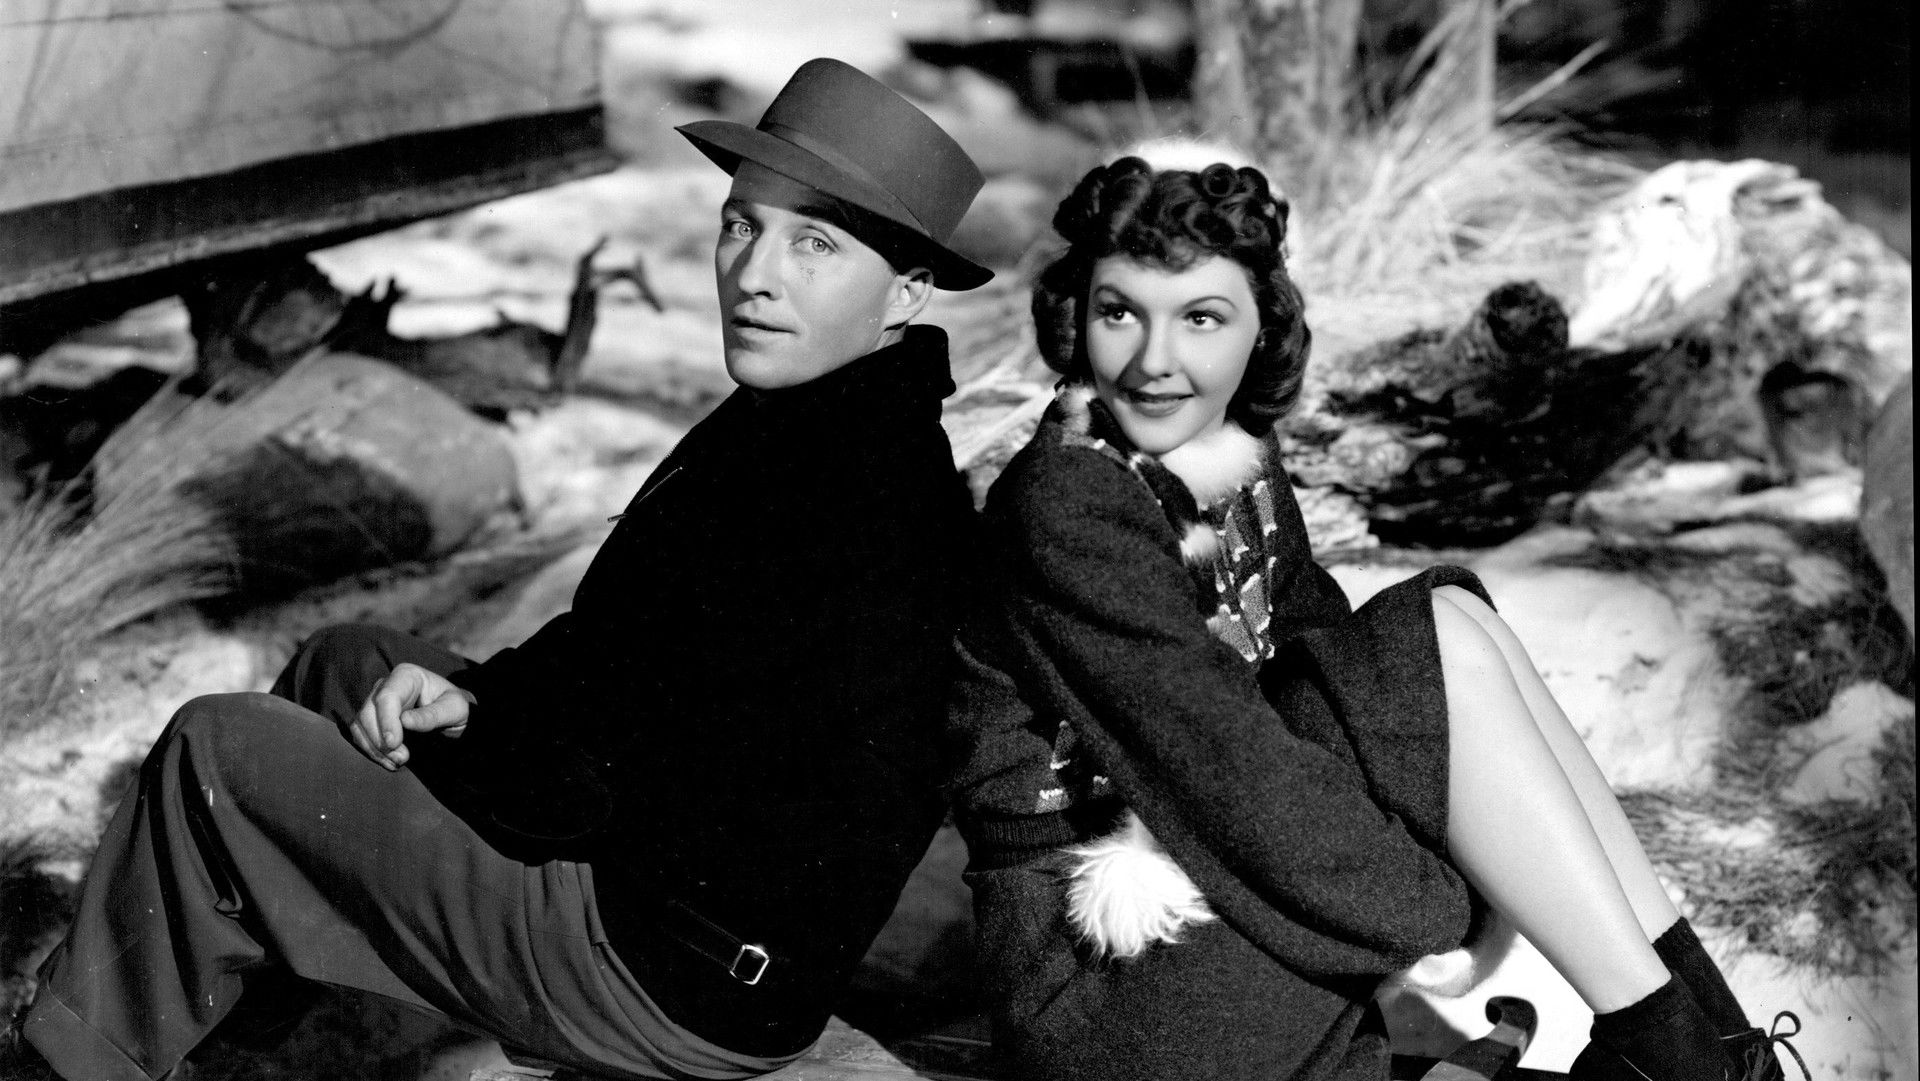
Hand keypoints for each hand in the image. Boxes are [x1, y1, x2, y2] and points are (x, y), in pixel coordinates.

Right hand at [349, 663, 474, 770]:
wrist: (449, 716)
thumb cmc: (452, 707)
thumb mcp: (453, 709)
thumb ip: (431, 715)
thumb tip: (404, 721)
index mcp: (406, 675)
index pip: (387, 696)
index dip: (386, 721)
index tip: (393, 743)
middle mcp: (385, 685)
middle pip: (368, 712)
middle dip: (380, 739)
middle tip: (402, 758)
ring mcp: (375, 702)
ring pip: (360, 725)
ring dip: (375, 748)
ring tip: (398, 762)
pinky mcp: (371, 719)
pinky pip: (360, 735)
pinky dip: (371, 751)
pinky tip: (389, 762)